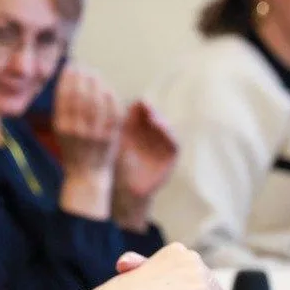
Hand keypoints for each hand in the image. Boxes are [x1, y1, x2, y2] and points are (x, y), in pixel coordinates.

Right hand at [52, 66, 123, 176]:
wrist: (86, 172)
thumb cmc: (72, 147)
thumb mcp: (60, 130)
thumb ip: (62, 108)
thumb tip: (68, 79)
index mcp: (61, 126)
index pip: (64, 95)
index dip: (68, 78)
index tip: (72, 67)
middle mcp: (76, 129)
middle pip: (80, 95)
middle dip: (83, 77)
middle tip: (85, 68)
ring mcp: (94, 133)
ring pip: (96, 101)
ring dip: (96, 83)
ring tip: (95, 75)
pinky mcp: (109, 136)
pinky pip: (112, 111)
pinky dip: (110, 97)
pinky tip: (107, 88)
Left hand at [113, 100, 178, 231]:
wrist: (125, 187)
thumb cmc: (117, 163)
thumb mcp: (116, 141)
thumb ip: (117, 124)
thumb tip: (114, 104)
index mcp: (139, 128)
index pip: (142, 112)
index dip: (140, 106)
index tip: (135, 102)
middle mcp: (153, 133)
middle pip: (156, 116)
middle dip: (150, 110)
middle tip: (144, 106)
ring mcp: (163, 143)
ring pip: (166, 126)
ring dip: (160, 120)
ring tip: (152, 117)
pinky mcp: (171, 155)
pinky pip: (174, 142)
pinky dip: (169, 133)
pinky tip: (160, 128)